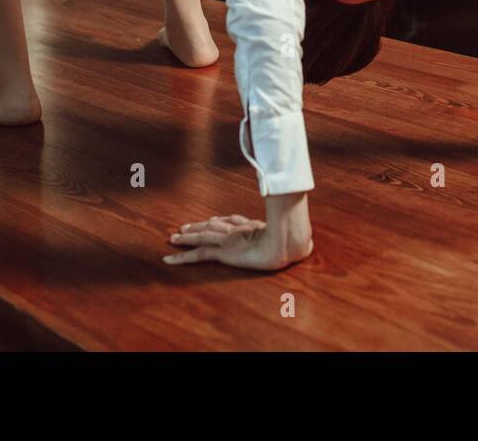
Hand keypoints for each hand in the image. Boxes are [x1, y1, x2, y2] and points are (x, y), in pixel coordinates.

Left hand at [164, 192, 312, 270]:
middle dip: (200, 226)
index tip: (215, 220)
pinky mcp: (222, 251)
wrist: (287, 243)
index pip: (234, 221)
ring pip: (202, 237)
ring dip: (187, 238)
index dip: (223, 221)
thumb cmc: (295, 242)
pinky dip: (181, 256)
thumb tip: (309, 245)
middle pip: (215, 226)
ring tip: (172, 238)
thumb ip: (297, 242)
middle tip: (185, 227)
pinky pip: (197, 254)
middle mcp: (238, 230)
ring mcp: (229, 240)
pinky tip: (168, 257)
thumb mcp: (296, 241)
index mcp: (254, 227)